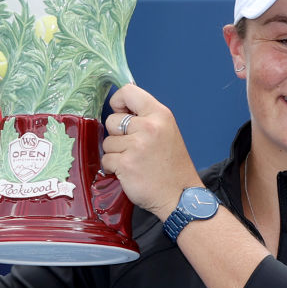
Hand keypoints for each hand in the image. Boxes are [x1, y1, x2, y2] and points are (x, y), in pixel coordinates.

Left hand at [101, 84, 202, 220]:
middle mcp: (149, 127)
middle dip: (117, 135)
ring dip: (115, 153)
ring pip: (107, 142)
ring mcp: (136, 146)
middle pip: (112, 120)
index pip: (128, 92)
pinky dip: (113, 168)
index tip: (122, 114)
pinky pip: (106, 159)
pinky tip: (129, 172)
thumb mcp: (167, 131)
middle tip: (134, 147)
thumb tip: (120, 109)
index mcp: (160, 115)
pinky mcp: (126, 164)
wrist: (180, 195)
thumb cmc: (172, 165)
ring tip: (134, 161)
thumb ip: (146, 118)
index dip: (118, 103)